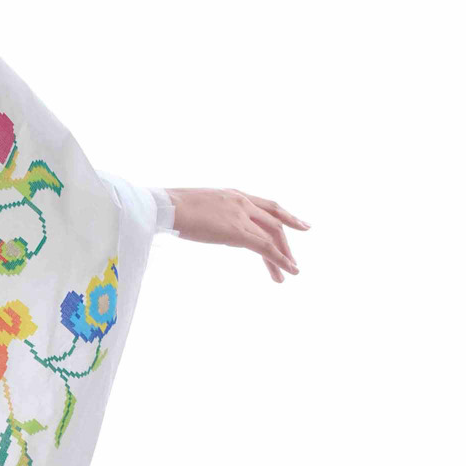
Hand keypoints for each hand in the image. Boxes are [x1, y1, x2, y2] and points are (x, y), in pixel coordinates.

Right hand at [166, 188, 309, 281]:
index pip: (266, 206)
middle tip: (294, 258)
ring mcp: (241, 216)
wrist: (166, 206)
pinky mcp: (238, 233)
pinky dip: (280, 260)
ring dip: (284, 255)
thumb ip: (211, 214)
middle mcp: (242, 202)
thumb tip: (212, 227)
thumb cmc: (170, 207)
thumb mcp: (197, 205)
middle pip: (274, 222)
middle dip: (286, 241)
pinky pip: (266, 248)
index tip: (299, 224)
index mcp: (233, 194)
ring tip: (291, 271)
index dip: (285, 215)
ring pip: (273, 236)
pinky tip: (289, 271)